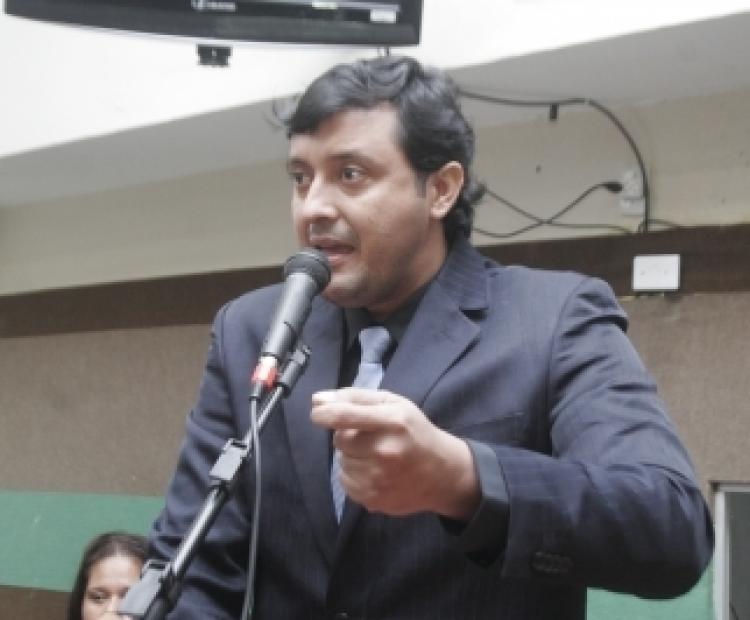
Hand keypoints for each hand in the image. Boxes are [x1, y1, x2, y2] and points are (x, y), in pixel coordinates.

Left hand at [311, 387, 479, 519]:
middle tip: (370, 437)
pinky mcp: (373, 499)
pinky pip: (345, 482)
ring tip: (376, 455)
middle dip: (348, 435)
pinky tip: (375, 472)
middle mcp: (385, 451)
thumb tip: (317, 400)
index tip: (317, 413)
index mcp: (393, 422)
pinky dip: (354, 475)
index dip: (324, 414)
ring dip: (352, 456)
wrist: (442, 474)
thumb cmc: (415, 431)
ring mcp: (379, 479)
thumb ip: (355, 398)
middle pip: (340, 439)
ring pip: (341, 462)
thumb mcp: (394, 404)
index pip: (344, 415)